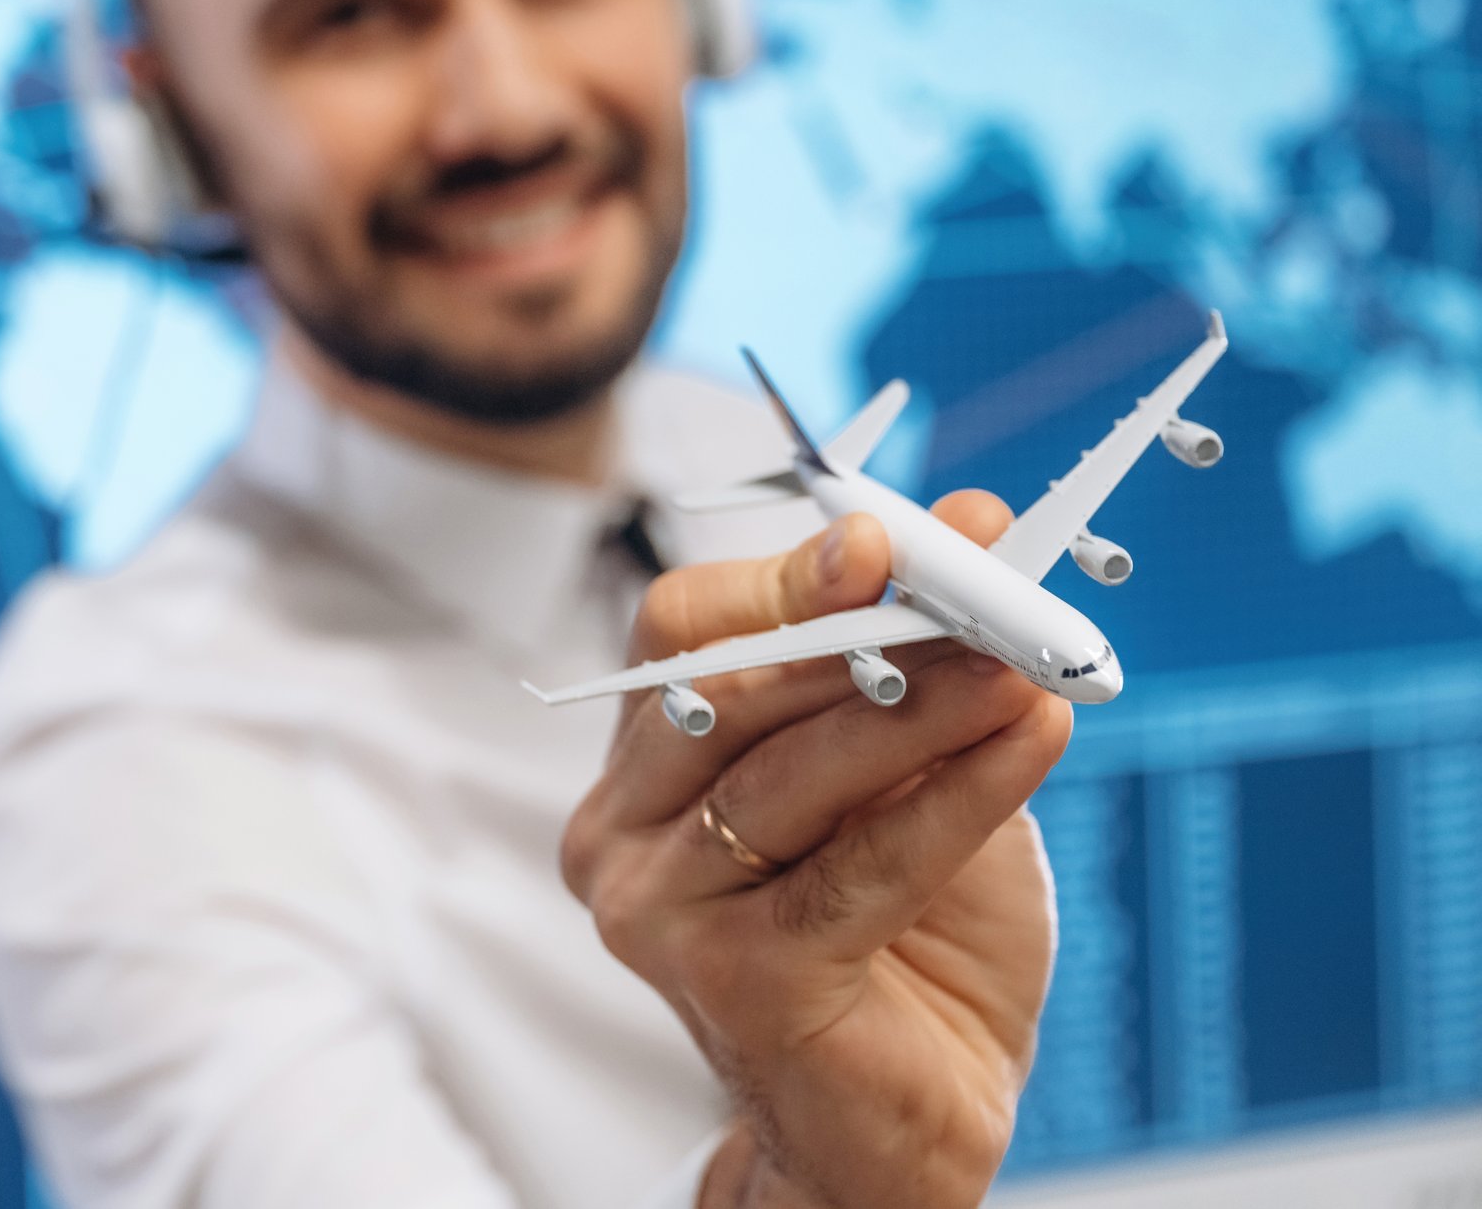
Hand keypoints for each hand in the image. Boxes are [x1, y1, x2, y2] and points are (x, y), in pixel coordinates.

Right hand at [559, 494, 1071, 1208]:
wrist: (909, 1125)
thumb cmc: (908, 940)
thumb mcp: (913, 776)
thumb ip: (919, 667)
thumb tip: (974, 526)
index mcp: (646, 763)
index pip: (683, 630)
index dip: (788, 571)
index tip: (896, 532)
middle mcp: (620, 830)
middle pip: (721, 688)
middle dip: (854, 623)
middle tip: (972, 584)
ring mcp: (659, 910)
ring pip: (785, 774)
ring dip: (918, 704)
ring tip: (1024, 660)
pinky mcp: (732, 981)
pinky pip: (854, 867)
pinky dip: (955, 797)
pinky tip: (1032, 745)